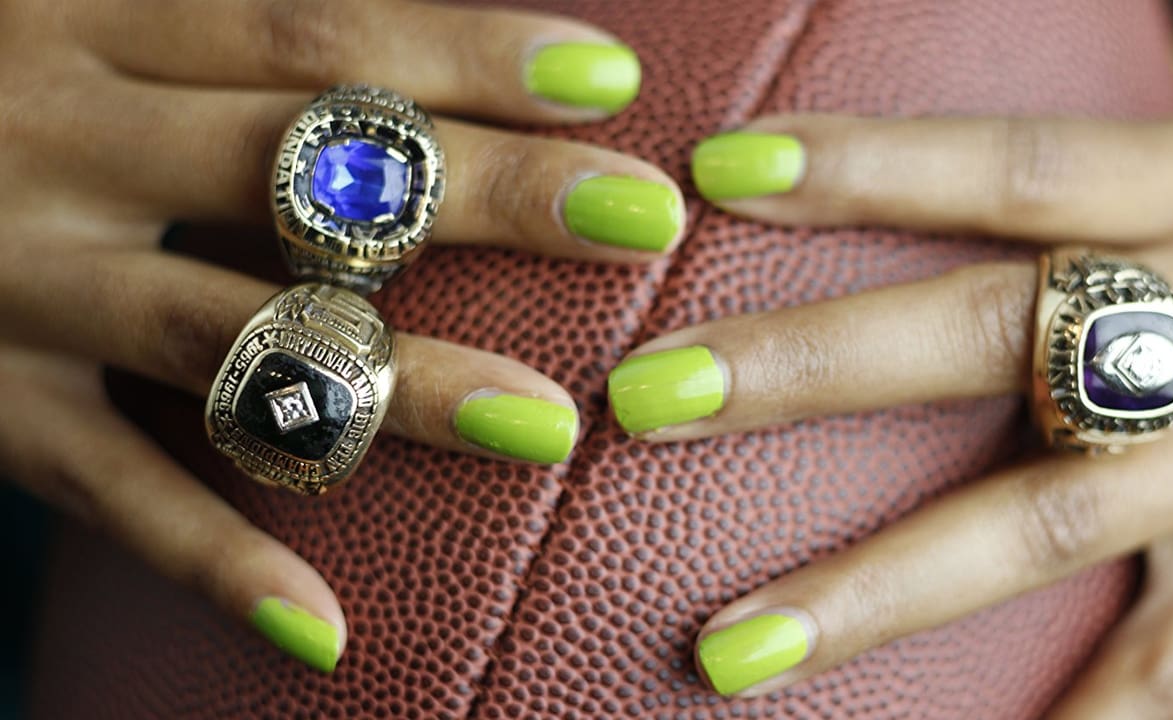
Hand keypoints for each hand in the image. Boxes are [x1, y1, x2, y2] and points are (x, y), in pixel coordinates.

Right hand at [0, 0, 684, 671]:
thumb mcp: (87, 24)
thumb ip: (231, 41)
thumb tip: (405, 67)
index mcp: (96, 29)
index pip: (314, 32)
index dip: (466, 52)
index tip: (612, 78)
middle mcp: (60, 144)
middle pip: (305, 171)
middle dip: (489, 195)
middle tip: (646, 221)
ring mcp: (15, 284)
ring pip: (229, 340)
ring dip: (396, 390)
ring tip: (550, 430)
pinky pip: (109, 494)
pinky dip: (214, 559)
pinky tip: (325, 629)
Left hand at [605, 69, 1172, 716]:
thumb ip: (1104, 132)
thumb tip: (935, 84)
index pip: (1004, 165)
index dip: (864, 162)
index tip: (712, 173)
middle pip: (982, 335)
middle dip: (808, 368)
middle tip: (647, 398)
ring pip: (1045, 529)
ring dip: (879, 592)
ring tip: (726, 647)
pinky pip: (1167, 672)